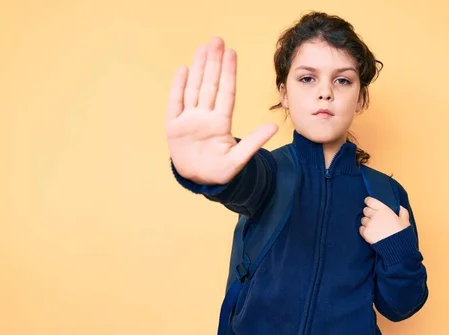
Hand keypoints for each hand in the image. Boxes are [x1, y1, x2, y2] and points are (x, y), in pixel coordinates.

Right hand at [165, 37, 277, 184]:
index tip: (231, 53)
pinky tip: (183, 69)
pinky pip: (175, 103)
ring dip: (198, 68)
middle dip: (214, 62)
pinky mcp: (174, 126)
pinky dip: (178, 86)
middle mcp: (205, 117)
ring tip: (202, 48)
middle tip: (217, 40)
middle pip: (210, 84)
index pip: (226, 92)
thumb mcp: (238, 160)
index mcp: (221, 123)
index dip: (228, 72)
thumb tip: (273, 127)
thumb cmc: (219, 172)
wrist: (198, 181)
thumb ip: (253, 142)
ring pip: (194, 88)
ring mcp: (189, 119)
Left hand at [359, 197, 410, 243]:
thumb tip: (400, 208)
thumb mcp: (405, 221)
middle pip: (365, 210)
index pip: (370, 201)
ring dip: (366, 222)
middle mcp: (375, 215)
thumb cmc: (402, 233)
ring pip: (363, 219)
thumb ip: (403, 212)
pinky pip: (361, 229)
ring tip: (373, 227)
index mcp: (384, 210)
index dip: (369, 202)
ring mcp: (369, 224)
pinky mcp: (366, 233)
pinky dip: (364, 230)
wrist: (397, 247)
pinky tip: (371, 232)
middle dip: (368, 213)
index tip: (369, 204)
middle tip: (373, 217)